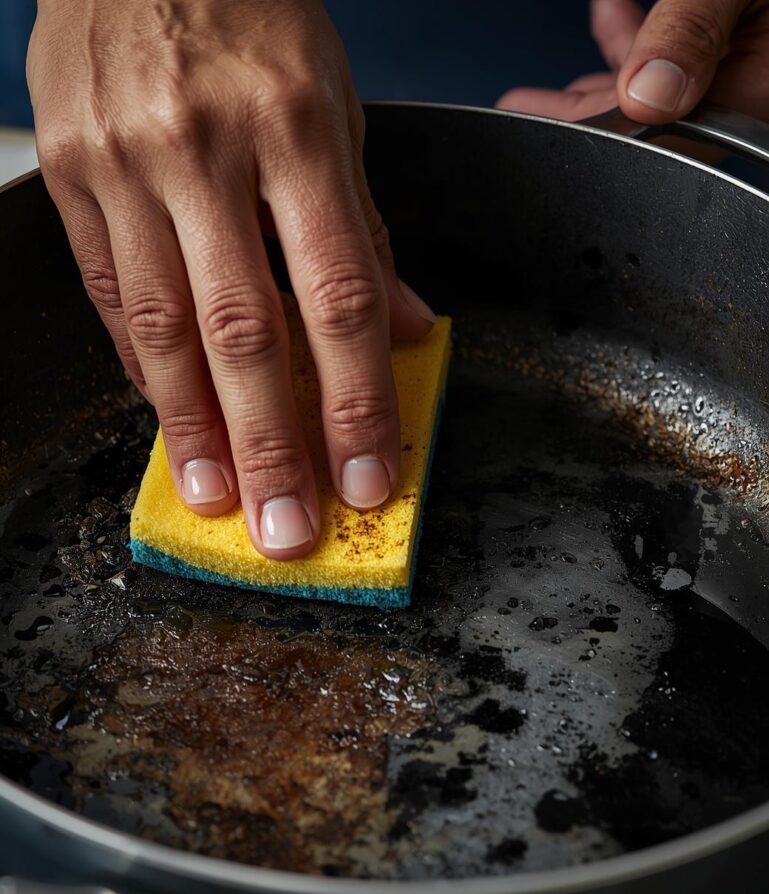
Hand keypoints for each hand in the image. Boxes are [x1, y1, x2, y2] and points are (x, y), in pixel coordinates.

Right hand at [27, 0, 435, 559]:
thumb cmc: (255, 19)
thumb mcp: (337, 107)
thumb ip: (365, 229)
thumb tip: (408, 332)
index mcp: (298, 127)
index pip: (339, 297)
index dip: (357, 402)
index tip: (370, 478)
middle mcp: (207, 149)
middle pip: (245, 330)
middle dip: (272, 445)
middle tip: (288, 530)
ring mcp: (126, 162)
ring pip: (166, 328)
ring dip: (196, 430)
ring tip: (220, 502)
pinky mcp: (69, 174)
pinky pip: (111, 294)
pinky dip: (144, 369)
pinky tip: (171, 423)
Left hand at [497, 0, 768, 123]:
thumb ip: (694, 27)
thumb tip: (648, 93)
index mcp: (749, 92)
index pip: (652, 128)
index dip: (586, 130)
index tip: (531, 124)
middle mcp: (741, 84)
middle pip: (642, 111)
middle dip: (578, 111)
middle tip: (521, 114)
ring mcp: (738, 59)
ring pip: (654, 79)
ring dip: (598, 76)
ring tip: (541, 93)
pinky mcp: (738, 34)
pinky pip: (679, 44)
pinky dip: (635, 32)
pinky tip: (605, 11)